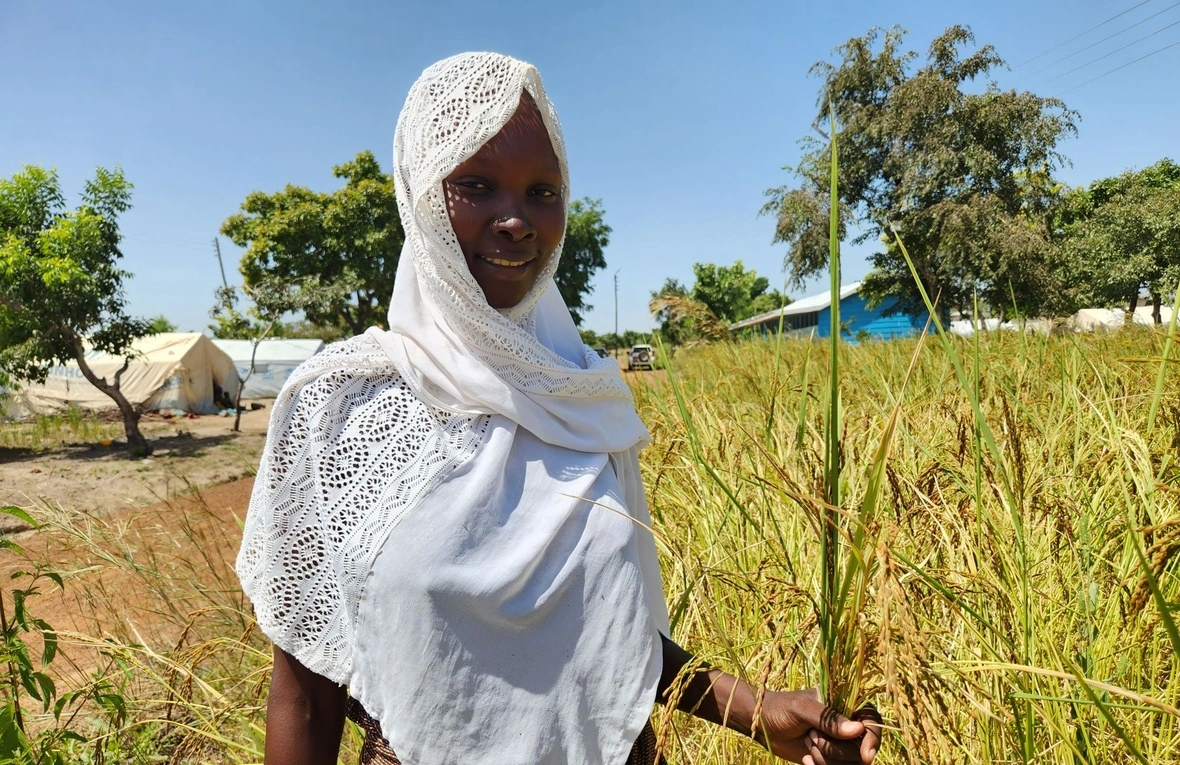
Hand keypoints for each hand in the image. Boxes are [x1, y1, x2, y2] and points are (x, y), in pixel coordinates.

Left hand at [752, 690, 880, 763]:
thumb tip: (857, 730)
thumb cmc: (779, 709)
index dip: (873, 738)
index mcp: (844, 705)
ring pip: (851, 764)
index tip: (865, 755)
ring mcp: (838, 744)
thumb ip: (827, 718)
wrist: (762, 726)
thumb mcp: (800, 709)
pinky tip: (806, 760)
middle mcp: (846, 726)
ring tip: (807, 747)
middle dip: (836, 750)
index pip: (872, 721)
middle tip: (811, 737)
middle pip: (860, 749)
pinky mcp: (829, 760)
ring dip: (828, 760)